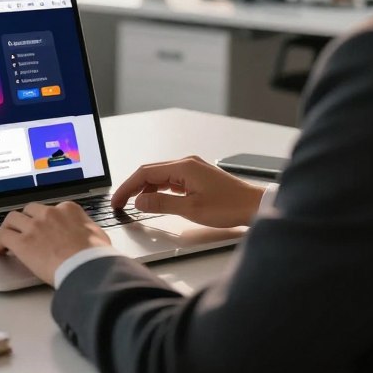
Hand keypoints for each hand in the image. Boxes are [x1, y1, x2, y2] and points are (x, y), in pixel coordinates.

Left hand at [0, 201, 110, 284]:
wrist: (88, 267)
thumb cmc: (96, 255)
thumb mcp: (98, 235)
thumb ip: (88, 230)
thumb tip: (90, 236)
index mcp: (68, 210)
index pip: (51, 209)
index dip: (44, 220)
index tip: (43, 228)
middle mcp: (49, 213)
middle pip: (29, 211)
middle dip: (25, 220)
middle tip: (24, 231)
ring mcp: (34, 226)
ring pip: (12, 219)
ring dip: (9, 228)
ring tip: (7, 238)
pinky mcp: (23, 242)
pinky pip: (4, 236)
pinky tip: (0, 250)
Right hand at [111, 155, 265, 227]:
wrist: (255, 205)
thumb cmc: (230, 206)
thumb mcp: (191, 209)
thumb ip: (162, 204)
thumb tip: (139, 202)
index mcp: (183, 167)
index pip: (145, 173)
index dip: (127, 187)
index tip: (117, 200)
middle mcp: (186, 163)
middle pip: (150, 172)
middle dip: (132, 187)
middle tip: (120, 203)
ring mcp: (192, 169)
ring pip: (160, 177)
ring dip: (145, 190)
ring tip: (135, 205)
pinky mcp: (196, 177)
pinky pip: (170, 181)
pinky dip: (159, 190)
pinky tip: (155, 201)